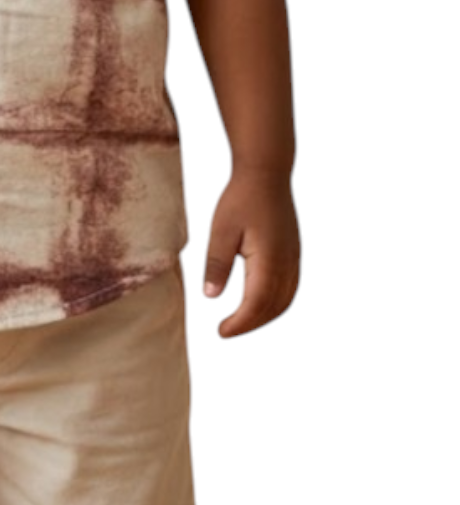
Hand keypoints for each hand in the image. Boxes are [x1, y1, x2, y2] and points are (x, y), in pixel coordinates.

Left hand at [203, 170, 299, 337]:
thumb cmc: (240, 198)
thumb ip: (217, 264)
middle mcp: (286, 263)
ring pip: (285, 299)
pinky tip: (259, 302)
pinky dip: (276, 302)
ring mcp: (293, 258)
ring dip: (265, 316)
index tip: (221, 332)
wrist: (266, 172)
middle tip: (227, 329)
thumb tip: (211, 297)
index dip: (240, 323)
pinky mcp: (293, 252)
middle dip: (251, 324)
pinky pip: (290, 287)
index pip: (255, 304)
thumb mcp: (221, 230)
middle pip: (273, 307)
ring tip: (241, 320)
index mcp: (269, 260)